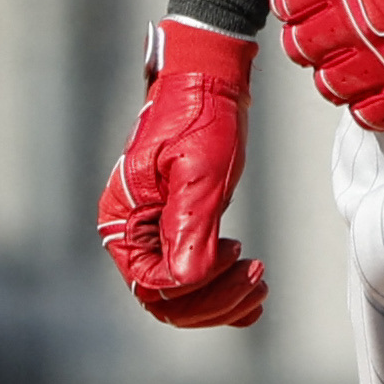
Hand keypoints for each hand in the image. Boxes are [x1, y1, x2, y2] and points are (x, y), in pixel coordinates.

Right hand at [97, 16, 264, 327]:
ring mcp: (152, 235)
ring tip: (258, 281)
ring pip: (180, 295)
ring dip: (221, 300)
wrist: (206, 83)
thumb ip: (189, 228)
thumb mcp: (198, 172)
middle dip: (214, 300)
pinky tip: (251, 295)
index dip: (199, 286)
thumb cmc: (199, 118)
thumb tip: (187, 279)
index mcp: (124, 221)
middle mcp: (132, 234)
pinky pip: (191, 281)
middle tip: (257, 278)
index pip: (155, 284)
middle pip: (166, 299)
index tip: (237, 253)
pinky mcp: (175, 231)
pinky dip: (221, 297)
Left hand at [272, 0, 383, 129]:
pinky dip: (365, 104)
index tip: (310, 0)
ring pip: (328, 85)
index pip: (286, 3)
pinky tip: (378, 83)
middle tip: (331, 31)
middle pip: (300, 47)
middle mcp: (361, 24)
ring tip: (356, 58)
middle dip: (308, 38)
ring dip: (335, 73)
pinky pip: (367, 115)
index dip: (292, 1)